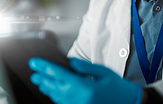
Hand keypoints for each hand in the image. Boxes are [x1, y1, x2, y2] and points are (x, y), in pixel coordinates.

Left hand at [28, 57, 142, 103]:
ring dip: (47, 88)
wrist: (129, 102)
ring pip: (56, 97)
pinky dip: (55, 96)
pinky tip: (53, 92)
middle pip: (54, 87)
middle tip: (33, 72)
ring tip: (39, 81)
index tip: (34, 62)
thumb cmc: (117, 87)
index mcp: (83, 87)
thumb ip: (83, 66)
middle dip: (42, 79)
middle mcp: (78, 99)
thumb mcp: (102, 71)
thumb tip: (69, 62)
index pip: (58, 74)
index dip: (44, 67)